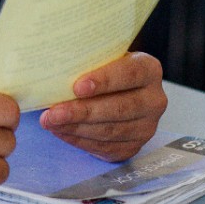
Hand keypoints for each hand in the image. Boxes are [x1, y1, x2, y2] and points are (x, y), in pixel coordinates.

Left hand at [39, 52, 165, 161]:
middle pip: (119, 108)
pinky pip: (105, 147)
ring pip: (110, 131)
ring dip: (76, 128)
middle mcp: (154, 100)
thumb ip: (87, 58)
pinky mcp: (134, 147)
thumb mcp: (102, 56)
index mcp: (149, 70)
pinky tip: (60, 131)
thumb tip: (55, 64)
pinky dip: (78, 140)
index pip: (130, 73)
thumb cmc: (103, 69)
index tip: (77, 87)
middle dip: (82, 111)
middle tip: (53, 112)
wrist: (115, 91)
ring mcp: (146, 127)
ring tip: (50, 122)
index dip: (104, 80)